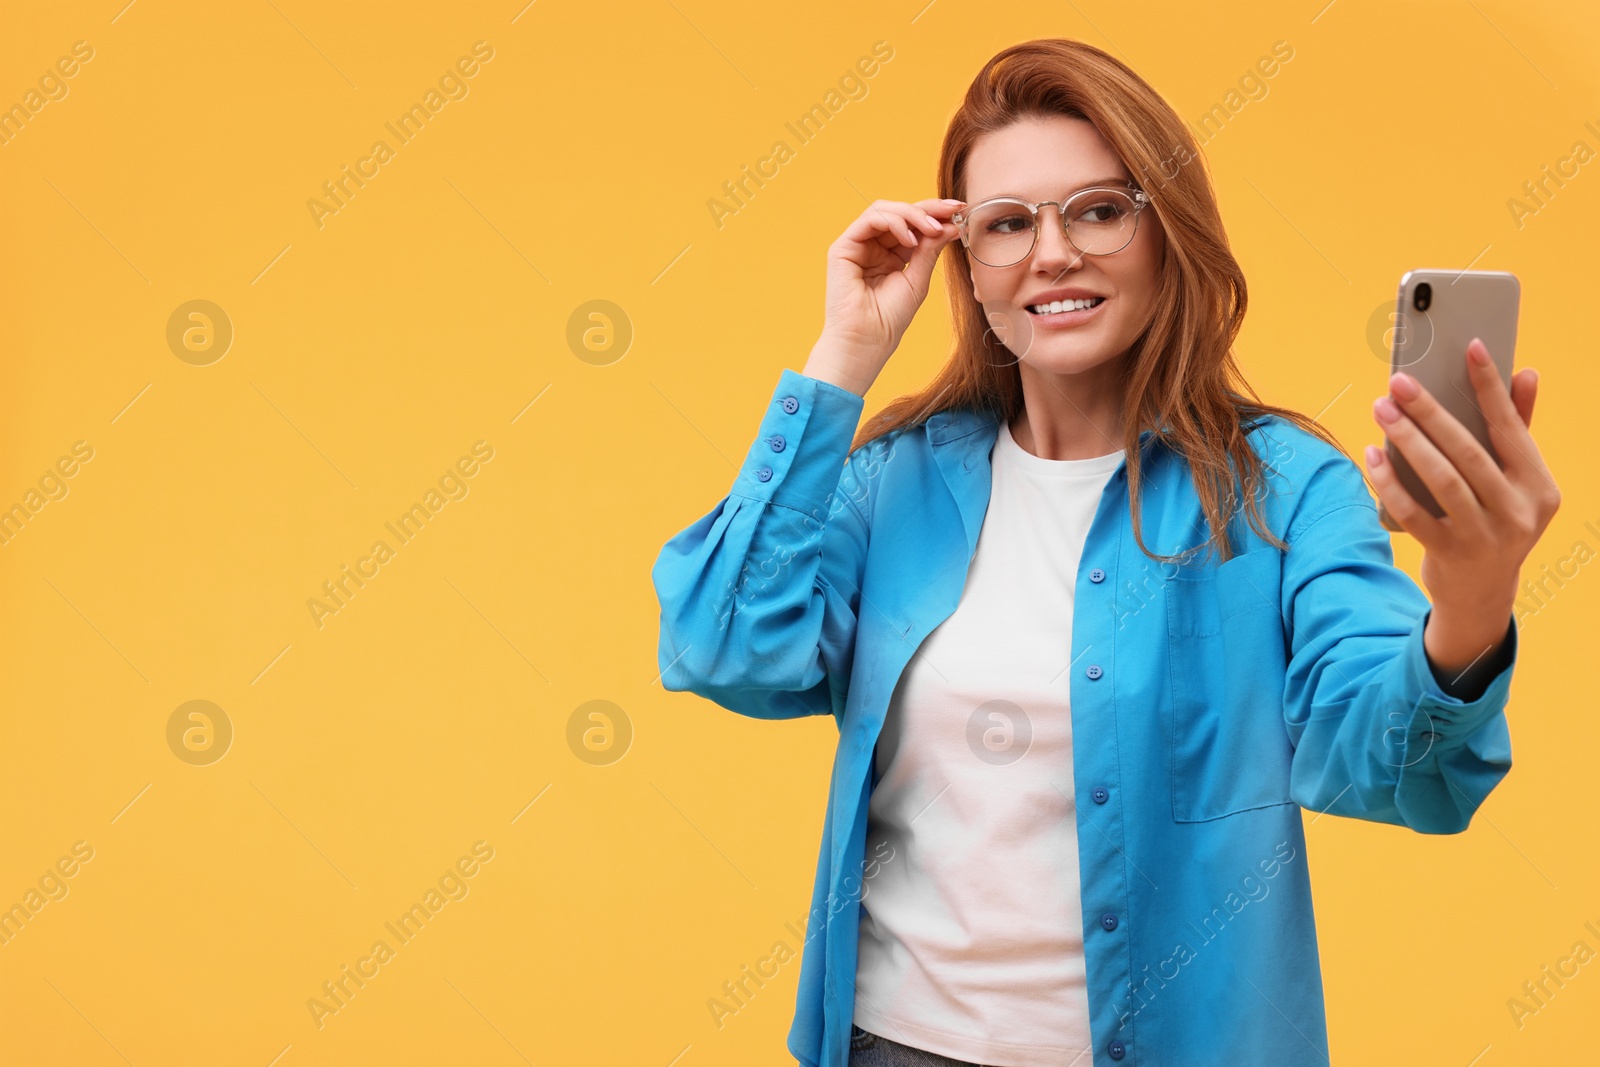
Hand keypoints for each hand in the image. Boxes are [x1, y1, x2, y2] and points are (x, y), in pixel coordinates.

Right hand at [805, 198, 964, 395]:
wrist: (867, 342)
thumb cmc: (889, 319)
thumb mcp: (918, 279)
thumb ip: (930, 249)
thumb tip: (950, 224)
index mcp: (891, 254)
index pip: (912, 224)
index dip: (935, 214)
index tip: (960, 211)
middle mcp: (873, 246)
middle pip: (900, 211)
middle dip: (928, 208)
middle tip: (952, 210)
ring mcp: (857, 245)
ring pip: (885, 210)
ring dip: (913, 214)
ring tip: (932, 228)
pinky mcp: (843, 248)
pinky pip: (870, 220)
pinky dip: (893, 222)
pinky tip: (910, 238)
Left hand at [1363, 338, 1559, 689]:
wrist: (1481, 593)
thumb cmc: (1496, 520)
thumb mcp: (1516, 482)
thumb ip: (1519, 430)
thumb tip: (1527, 373)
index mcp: (1539, 486)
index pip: (1512, 427)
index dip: (1491, 386)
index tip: (1471, 347)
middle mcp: (1518, 512)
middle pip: (1468, 452)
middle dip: (1430, 412)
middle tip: (1399, 381)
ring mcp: (1484, 536)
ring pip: (1441, 480)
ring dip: (1407, 440)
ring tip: (1381, 409)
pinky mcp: (1449, 554)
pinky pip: (1412, 512)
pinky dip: (1389, 482)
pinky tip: (1372, 456)